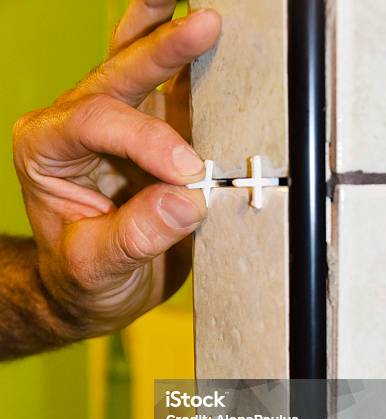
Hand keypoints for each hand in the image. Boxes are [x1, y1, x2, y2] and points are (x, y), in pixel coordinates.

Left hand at [13, 1, 220, 336]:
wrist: (96, 289)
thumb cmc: (84, 278)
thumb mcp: (96, 267)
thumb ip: (135, 237)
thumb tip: (187, 201)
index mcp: (47, 152)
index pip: (96, 122)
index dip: (147, 140)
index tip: (188, 173)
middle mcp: (76, 130)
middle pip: (114, 76)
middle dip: (160, 50)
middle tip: (204, 26)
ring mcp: (115, 127)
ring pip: (135, 66)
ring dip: (168, 36)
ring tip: (200, 11)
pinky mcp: (150, 136)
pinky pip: (168, 91)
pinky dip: (188, 66)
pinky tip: (202, 38)